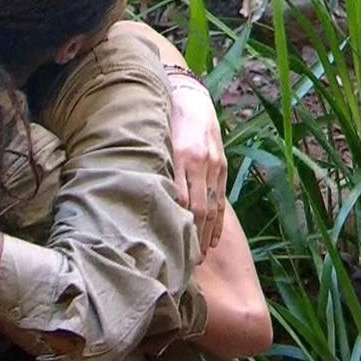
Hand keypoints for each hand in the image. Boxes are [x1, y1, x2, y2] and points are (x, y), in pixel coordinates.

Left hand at [167, 76, 226, 256]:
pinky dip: (218, 222)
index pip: (179, 197)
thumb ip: (150, 165)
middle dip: (193, 237)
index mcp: (181, 155)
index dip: (176, 223)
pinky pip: (221, 200)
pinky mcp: (222, 166)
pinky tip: (214, 240)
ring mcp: (214, 165)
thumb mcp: (155, 139)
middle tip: (186, 262)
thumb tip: (138, 194)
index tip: (167, 245)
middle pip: (198, 208)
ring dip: (206, 234)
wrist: (190, 98)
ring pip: (212, 207)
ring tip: (199, 258)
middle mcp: (199, 162)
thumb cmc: (163, 121)